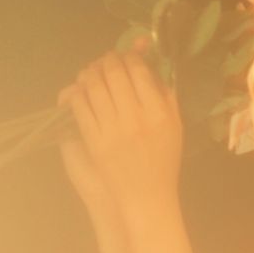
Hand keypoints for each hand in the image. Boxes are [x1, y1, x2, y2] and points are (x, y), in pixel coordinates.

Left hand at [57, 37, 183, 224]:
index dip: (130, 56)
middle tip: (106, 60)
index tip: (127, 56)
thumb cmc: (163, 162)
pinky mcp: (93, 140)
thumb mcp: (175, 128)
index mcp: (158, 113)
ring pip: (93, 86)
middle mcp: (135, 118)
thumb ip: (167, 97)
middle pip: (114, 74)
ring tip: (92, 71)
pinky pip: (80, 106)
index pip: (139, 72)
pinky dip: (78, 93)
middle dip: (108, 60)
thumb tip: (152, 69)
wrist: (145, 196)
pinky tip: (81, 90)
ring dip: (90, 73)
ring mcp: (112, 129)